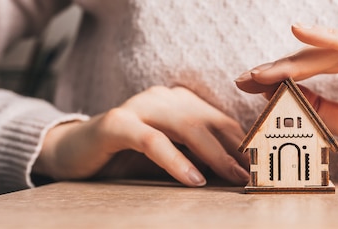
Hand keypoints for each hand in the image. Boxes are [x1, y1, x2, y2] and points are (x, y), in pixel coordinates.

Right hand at [33, 86, 249, 185]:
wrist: (74, 152)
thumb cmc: (129, 158)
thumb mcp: (172, 156)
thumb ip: (200, 158)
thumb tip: (239, 174)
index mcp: (182, 102)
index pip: (222, 122)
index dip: (244, 145)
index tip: (263, 166)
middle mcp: (165, 98)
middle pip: (210, 123)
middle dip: (236, 152)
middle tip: (254, 176)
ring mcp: (141, 105)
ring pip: (188, 128)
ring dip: (214, 156)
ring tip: (233, 178)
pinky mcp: (118, 122)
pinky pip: (153, 140)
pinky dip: (175, 160)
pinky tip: (193, 179)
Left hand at [236, 24, 337, 180]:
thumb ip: (326, 108)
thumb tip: (287, 98)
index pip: (316, 65)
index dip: (281, 74)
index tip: (247, 85)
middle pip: (319, 55)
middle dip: (280, 68)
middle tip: (245, 79)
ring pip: (336, 50)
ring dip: (297, 60)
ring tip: (262, 72)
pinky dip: (333, 39)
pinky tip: (303, 34)